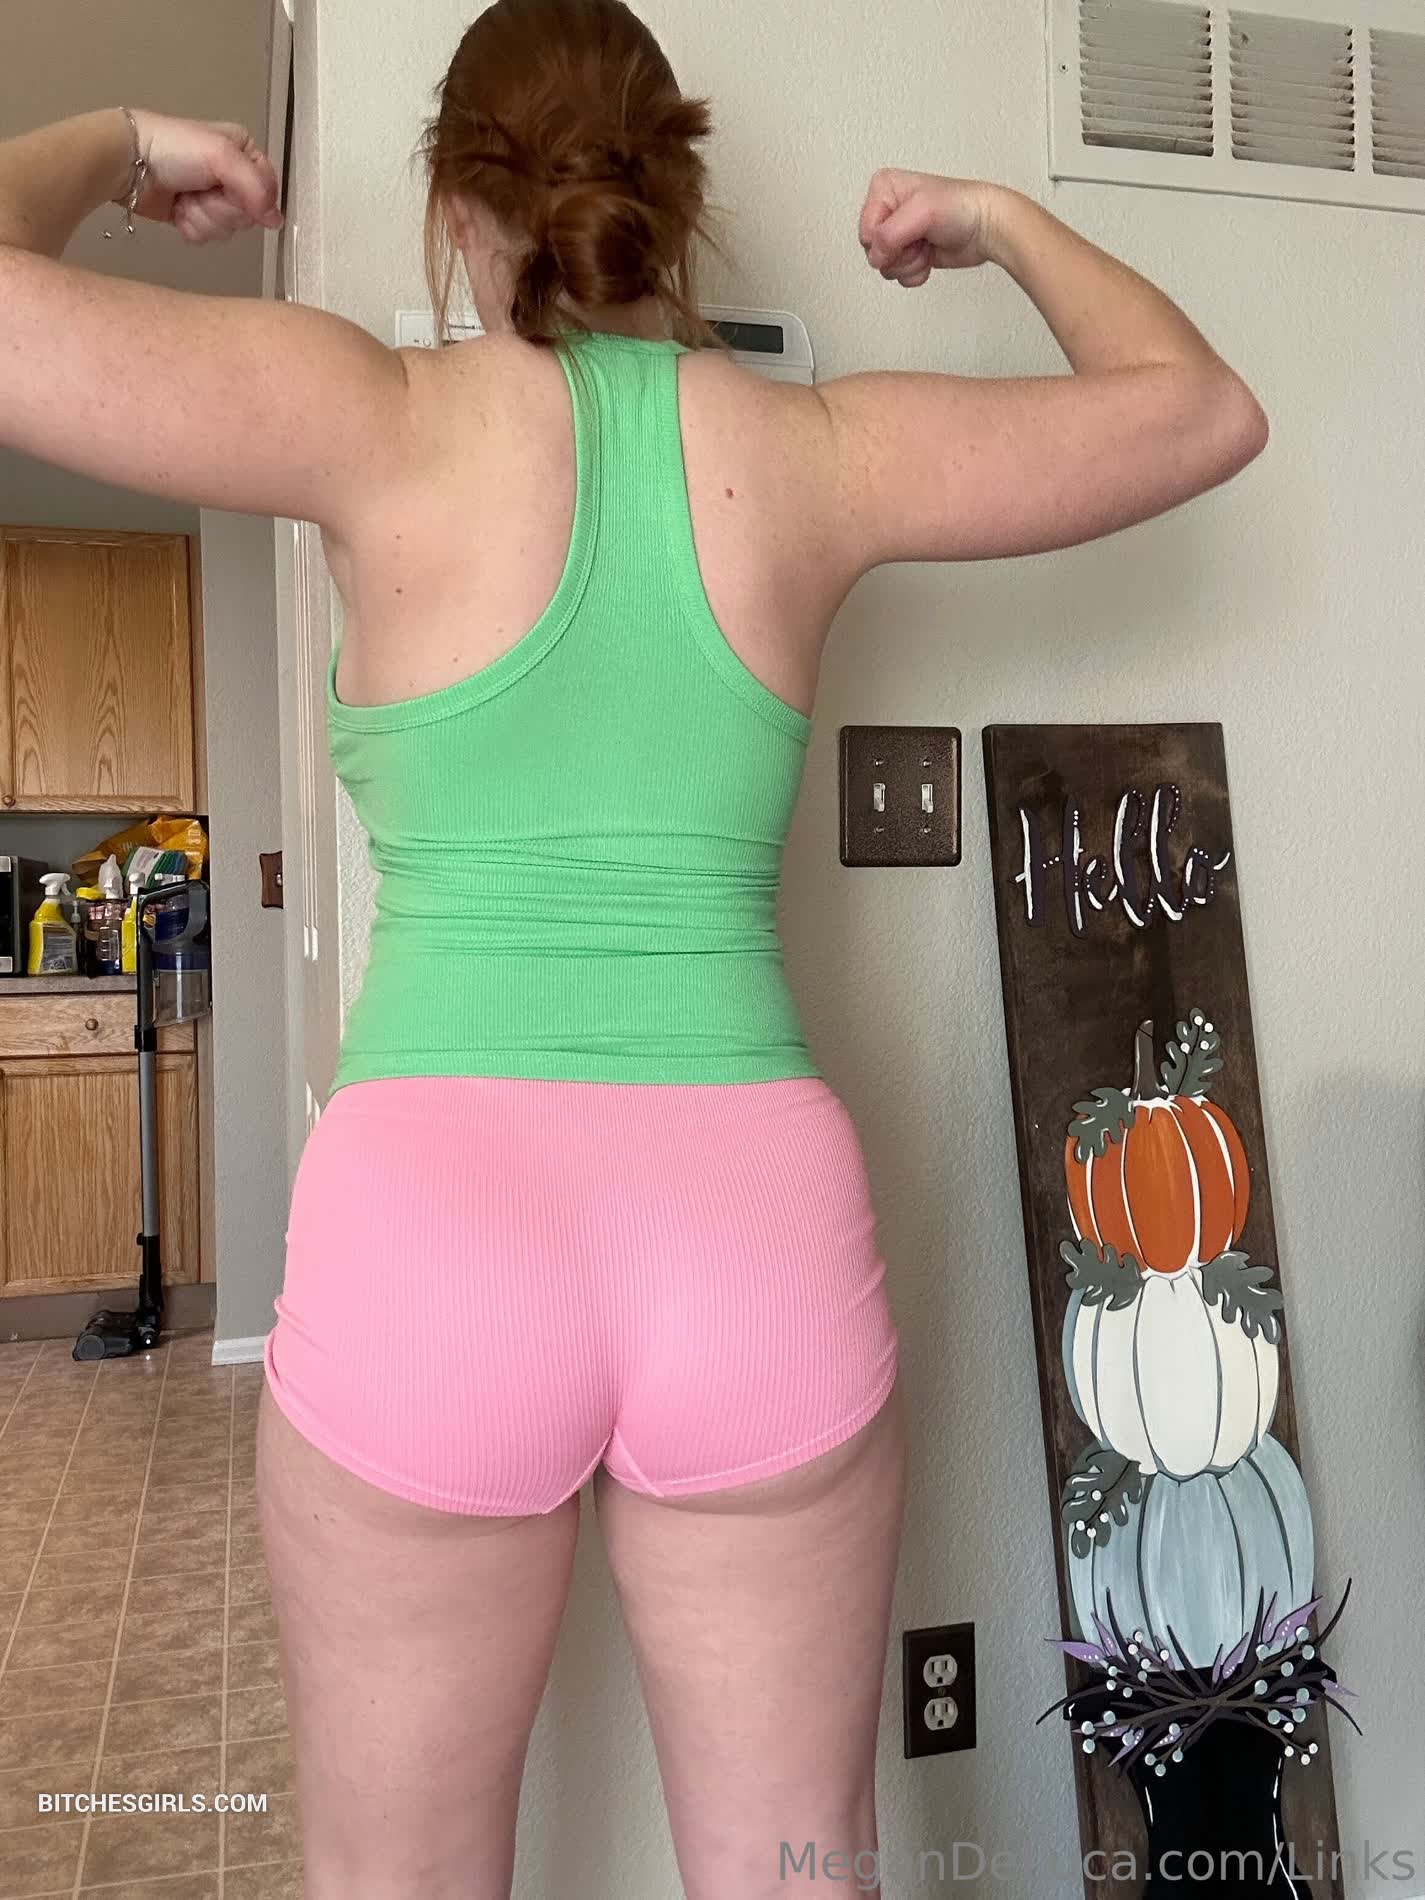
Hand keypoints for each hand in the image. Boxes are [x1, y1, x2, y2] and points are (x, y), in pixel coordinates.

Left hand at [126, 109, 281, 242]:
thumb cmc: (173, 149)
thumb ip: (256, 186)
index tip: (228, 188)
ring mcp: (212, 198)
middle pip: (248, 214)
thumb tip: (275, 221)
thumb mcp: (221, 154)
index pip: (268, 189)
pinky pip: (208, 236)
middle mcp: (232, 176)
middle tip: (201, 191)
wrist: (128, 162)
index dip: (252, 197)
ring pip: (228, 229)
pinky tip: (177, 210)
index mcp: (244, 153)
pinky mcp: (194, 216)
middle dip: (222, 208)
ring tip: (185, 198)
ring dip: (204, 217)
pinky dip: (191, 226)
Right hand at [859, 170, 999, 286]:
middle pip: (873, 251)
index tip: (908, 231)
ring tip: (927, 244)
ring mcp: (900, 234)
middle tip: (919, 238)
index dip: (885, 239)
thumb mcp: (921, 210)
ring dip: (909, 262)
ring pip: (886, 266)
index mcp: (884, 189)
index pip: (866, 230)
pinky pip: (899, 276)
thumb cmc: (962, 207)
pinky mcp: (910, 253)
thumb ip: (889, 234)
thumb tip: (876, 257)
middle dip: (898, 252)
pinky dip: (915, 272)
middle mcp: (889, 211)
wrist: (986, 227)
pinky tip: (930, 255)